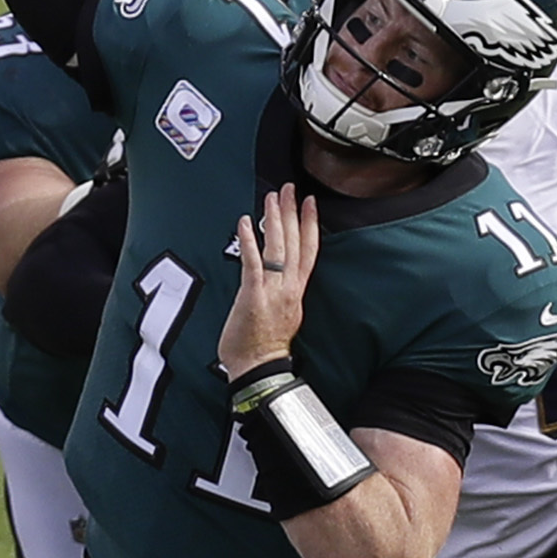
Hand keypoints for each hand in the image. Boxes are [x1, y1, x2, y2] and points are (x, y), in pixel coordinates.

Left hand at [218, 185, 319, 376]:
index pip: (309, 251)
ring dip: (275, 220)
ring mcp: (272, 291)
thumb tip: (276, 278)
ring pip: (278, 248)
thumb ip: (281, 294)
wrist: (258, 369)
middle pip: (295, 243)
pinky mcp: (253, 295)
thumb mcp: (282, 315)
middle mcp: (288, 288)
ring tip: (272, 197)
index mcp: (296, 292)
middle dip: (293, 213)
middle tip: (290, 188)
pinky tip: (245, 222)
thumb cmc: (263, 347)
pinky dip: (250, 241)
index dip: (311, 225)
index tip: (311, 203)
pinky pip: (253, 263)